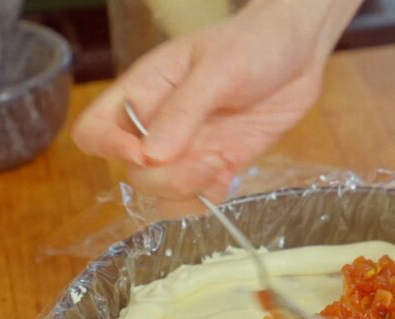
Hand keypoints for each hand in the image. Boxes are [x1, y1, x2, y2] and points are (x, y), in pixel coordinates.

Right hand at [72, 0, 359, 215]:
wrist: (300, 49)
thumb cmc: (253, 43)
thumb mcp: (218, 70)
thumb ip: (184, 111)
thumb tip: (151, 156)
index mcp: (144, 90)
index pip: (94, 131)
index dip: (110, 149)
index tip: (146, 153)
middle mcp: (158, 125)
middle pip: (132, 173)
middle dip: (164, 179)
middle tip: (208, 161)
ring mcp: (188, 148)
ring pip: (161, 193)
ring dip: (187, 193)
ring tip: (221, 168)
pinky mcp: (217, 163)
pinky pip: (196, 197)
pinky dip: (208, 199)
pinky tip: (230, 178)